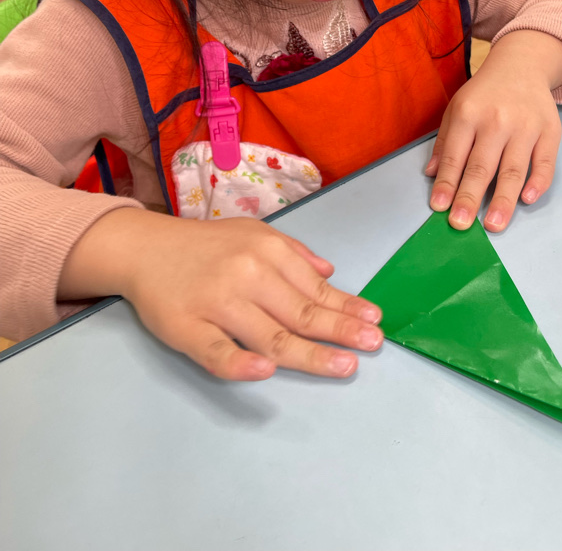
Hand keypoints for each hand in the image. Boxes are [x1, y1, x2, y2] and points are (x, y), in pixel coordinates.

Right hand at [60, 208, 382, 380]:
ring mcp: (217, 303)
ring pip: (270, 335)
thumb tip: (330, 274)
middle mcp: (246, 275)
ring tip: (343, 366)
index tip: (374, 320)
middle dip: (341, 330)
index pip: (314, 288)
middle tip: (373, 345)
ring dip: (311, 353)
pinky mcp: (187, 328)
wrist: (144, 249)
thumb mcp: (253, 234)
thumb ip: (293, 254)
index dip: (346, 306)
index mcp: (266, 251)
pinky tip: (267, 371)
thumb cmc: (205, 246)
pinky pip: (216, 351)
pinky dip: (241, 362)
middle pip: (300, 313)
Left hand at [426, 31, 561, 232]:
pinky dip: (538, 182)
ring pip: (514, 169)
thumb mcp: (456, 108)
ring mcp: (526, 126)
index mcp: (469, 113)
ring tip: (493, 224)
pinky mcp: (550, 131)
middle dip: (470, 197)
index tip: (439, 207)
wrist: (521, 65)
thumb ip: (444, 141)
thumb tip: (432, 174)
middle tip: (461, 224)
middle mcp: (497, 120)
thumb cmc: (484, 94)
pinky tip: (527, 200)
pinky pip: (545, 162)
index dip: (447, 183)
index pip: (456, 155)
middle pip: (482, 165)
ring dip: (503, 199)